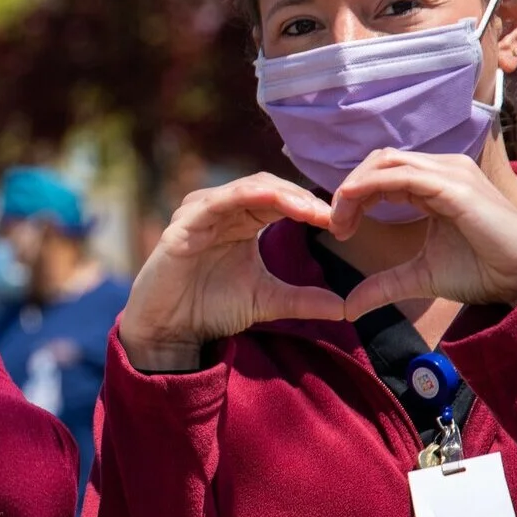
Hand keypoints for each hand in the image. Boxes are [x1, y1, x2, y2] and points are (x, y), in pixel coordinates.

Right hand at [121, 174, 345, 370]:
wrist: (171, 331)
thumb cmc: (210, 308)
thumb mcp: (267, 300)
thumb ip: (303, 299)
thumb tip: (346, 307)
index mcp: (240, 220)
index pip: (280, 198)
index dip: (311, 206)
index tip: (342, 222)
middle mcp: (220, 210)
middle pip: (268, 186)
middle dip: (302, 198)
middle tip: (331, 215)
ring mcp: (200, 214)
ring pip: (247, 187)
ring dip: (282, 195)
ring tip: (312, 212)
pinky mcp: (183, 225)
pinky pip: (218, 201)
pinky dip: (247, 196)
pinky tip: (274, 202)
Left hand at [328, 149, 516, 317]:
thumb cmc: (481, 271)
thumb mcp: (419, 277)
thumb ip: (383, 285)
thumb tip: (348, 308)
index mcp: (435, 183)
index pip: (382, 172)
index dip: (353, 195)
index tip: (338, 229)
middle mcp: (443, 170)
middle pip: (380, 160)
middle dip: (349, 189)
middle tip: (335, 225)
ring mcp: (451, 174)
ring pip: (387, 162)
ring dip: (354, 188)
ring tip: (341, 222)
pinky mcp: (456, 187)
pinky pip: (402, 176)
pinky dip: (370, 187)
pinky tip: (352, 206)